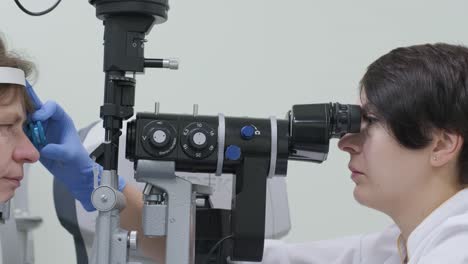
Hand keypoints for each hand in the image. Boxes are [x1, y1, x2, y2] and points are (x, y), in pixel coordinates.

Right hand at [25, 82, 125, 210]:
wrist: (79, 180)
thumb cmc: (84, 166)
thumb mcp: (75, 159)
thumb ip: (62, 153)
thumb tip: (50, 149)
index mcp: (66, 124)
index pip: (54, 107)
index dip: (44, 108)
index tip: (38, 116)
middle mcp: (54, 126)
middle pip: (36, 111)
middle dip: (27, 114)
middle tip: (22, 122)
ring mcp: (43, 135)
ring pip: (27, 124)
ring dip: (21, 128)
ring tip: (19, 134)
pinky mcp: (35, 145)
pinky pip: (23, 137)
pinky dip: (18, 139)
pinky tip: (18, 143)